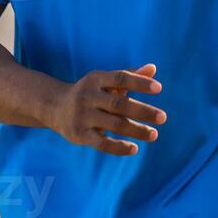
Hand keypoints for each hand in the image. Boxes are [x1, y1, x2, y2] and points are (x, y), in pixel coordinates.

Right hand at [47, 64, 165, 154]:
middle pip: (119, 104)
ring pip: (114, 124)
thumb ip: (129, 75)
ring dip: (136, 130)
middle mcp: (88, 96)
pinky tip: (134, 148)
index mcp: (96, 79)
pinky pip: (102, 143)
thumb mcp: (106, 82)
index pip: (120, 78)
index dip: (139, 82)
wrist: (54, 107)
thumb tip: (153, 68)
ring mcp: (83, 116)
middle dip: (143, 111)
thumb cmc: (91, 93)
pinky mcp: (79, 134)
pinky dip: (119, 147)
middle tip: (163, 117)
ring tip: (154, 134)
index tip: (159, 88)